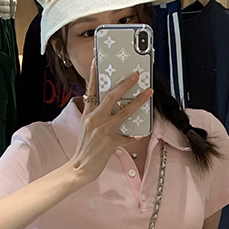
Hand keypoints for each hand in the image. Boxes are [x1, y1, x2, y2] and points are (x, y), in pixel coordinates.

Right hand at [69, 60, 152, 184]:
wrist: (79, 168)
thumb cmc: (84, 147)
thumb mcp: (85, 127)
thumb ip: (96, 115)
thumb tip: (111, 105)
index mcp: (87, 113)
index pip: (90, 90)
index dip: (94, 74)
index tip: (97, 60)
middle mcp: (94, 119)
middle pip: (111, 97)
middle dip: (125, 84)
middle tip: (136, 75)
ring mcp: (102, 130)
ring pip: (124, 112)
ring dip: (138, 101)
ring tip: (149, 93)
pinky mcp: (110, 142)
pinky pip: (127, 137)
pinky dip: (134, 136)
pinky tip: (141, 133)